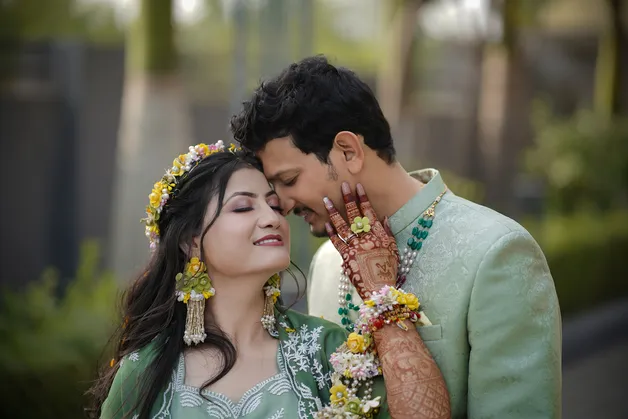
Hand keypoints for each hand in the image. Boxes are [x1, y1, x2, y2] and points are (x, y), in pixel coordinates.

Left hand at [324, 182, 398, 299]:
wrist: (379, 290)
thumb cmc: (388, 270)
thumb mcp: (393, 250)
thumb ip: (388, 232)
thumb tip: (383, 217)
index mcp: (379, 235)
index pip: (369, 213)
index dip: (363, 199)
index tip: (358, 186)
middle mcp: (366, 239)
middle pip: (355, 215)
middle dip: (348, 199)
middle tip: (342, 185)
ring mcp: (354, 247)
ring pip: (342, 226)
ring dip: (334, 212)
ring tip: (326, 200)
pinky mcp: (346, 257)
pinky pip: (336, 242)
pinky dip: (330, 232)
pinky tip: (325, 223)